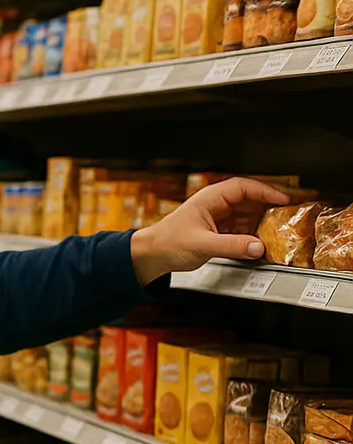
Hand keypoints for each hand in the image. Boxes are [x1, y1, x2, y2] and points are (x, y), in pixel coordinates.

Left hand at [130, 177, 290, 284]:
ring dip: (263, 222)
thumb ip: (231, 246)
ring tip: (281, 228)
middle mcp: (216, 205)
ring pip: (248, 215)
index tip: (285, 199)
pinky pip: (241, 229)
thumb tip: (257, 247)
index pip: (245, 187)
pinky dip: (253, 234)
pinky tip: (262, 241)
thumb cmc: (168, 243)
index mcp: (211, 198)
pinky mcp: (218, 231)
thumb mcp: (202, 244)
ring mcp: (218, 217)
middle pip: (250, 200)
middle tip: (291, 212)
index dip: (267, 192)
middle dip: (271, 205)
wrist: (152, 255)